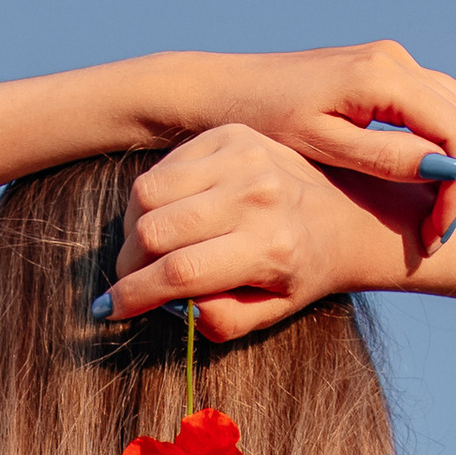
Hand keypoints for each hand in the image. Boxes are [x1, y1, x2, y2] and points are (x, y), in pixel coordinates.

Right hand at [102, 125, 432, 346]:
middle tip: (129, 280)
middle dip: (128, 264)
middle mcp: (255, 194)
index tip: (110, 309)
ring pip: (148, 193)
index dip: (134, 295)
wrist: (346, 212)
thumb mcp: (270, 313)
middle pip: (153, 230)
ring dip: (133, 228)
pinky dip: (152, 196)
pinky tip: (168, 215)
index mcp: (270, 246)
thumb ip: (219, 320)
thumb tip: (169, 303)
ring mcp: (242, 155)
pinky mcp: (230, 133)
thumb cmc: (302, 271)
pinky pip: (163, 167)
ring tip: (146, 250)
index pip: (179, 272)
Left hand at [183, 40, 455, 258]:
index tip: (435, 235)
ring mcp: (393, 61)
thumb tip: (441, 169)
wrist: (228, 87)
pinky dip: (444, 146)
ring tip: (431, 216)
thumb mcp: (322, 146)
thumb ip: (383, 156)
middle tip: (436, 236)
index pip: (455, 134)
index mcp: (381, 76)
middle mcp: (395, 60)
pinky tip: (420, 186)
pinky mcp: (386, 69)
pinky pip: (440, 105)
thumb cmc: (265, 120)